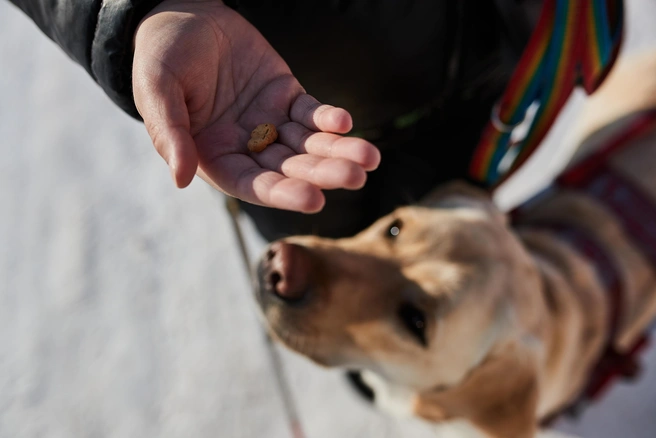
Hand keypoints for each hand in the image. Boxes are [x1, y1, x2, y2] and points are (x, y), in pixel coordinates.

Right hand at [132, 0, 379, 212]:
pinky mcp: (286, 96)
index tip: (313, 199)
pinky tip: (345, 122)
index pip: (253, 184)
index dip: (282, 193)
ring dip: (338, 152)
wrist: (183, 15)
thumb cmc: (160, 57)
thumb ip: (169, 134)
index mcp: (215, 156)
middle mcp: (246, 147)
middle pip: (290, 168)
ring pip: (308, 145)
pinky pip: (311, 112)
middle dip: (323, 174)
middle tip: (355, 177)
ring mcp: (269, 122)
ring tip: (369, 158)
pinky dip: (329, 118)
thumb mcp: (156, 91)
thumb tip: (181, 179)